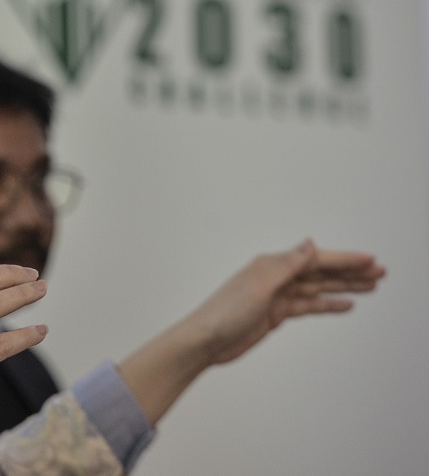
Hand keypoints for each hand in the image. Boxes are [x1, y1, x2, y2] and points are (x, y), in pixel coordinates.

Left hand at [119, 239, 384, 424]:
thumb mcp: (259, 287)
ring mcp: (276, 296)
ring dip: (344, 287)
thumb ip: (287, 266)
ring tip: (371, 287)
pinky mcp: (275, 314)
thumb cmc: (223, 313)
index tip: (369, 259)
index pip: (315, 259)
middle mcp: (275, 277)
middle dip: (350, 271)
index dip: (344, 259)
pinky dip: (327, 304)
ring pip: (318, 289)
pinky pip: (307, 305)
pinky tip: (345, 304)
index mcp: (271, 265)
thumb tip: (309, 243)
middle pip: (320, 272)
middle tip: (379, 271)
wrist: (204, 341)